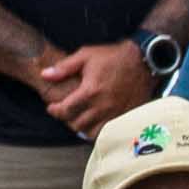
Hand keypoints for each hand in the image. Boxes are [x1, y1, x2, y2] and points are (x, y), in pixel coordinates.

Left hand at [32, 41, 149, 135]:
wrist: (143, 61)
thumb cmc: (114, 57)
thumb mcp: (86, 55)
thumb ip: (64, 67)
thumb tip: (45, 75)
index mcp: (90, 91)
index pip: (66, 110)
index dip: (55, 111)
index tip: (52, 107)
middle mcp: (103, 106)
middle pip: (77, 124)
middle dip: (67, 119)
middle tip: (66, 112)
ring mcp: (115, 114)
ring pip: (92, 133)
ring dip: (82, 128)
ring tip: (80, 118)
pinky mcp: (125, 117)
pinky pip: (108, 133)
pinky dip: (98, 131)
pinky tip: (95, 122)